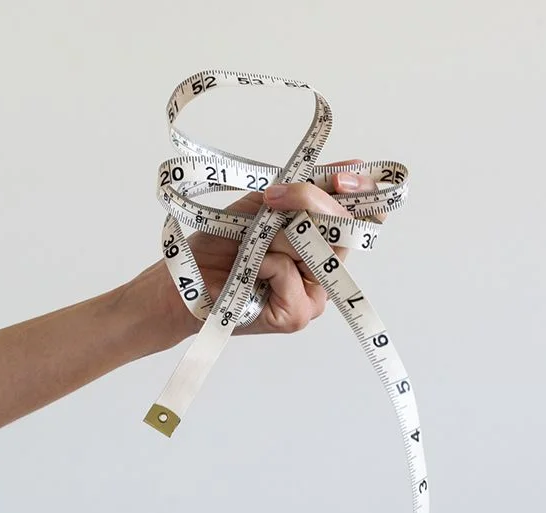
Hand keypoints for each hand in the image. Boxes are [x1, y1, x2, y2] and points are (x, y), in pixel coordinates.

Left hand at [122, 159, 379, 348]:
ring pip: (315, 248)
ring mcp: (314, 298)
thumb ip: (306, 188)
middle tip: (270, 201)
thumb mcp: (265, 205)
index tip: (344, 177)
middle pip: (344, 229)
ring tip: (251, 249)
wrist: (181, 280)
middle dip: (307, 203)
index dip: (364, 194)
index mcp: (322, 245)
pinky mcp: (297, 315)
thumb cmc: (219, 246)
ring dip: (276, 237)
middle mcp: (324, 273)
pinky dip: (263, 263)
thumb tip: (352, 165)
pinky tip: (249, 274)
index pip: (363, 219)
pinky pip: (289, 272)